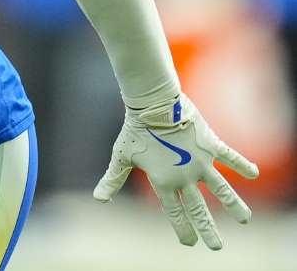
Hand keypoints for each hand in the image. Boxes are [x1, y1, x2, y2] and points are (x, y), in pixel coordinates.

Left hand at [94, 93, 258, 249]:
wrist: (153, 105)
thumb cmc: (135, 130)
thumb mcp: (122, 156)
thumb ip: (113, 179)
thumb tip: (99, 199)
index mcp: (164, 181)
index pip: (174, 212)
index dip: (182, 228)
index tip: (189, 242)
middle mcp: (185, 176)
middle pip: (199, 209)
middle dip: (208, 229)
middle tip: (216, 247)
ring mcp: (200, 162)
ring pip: (222, 190)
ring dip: (234, 205)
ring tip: (245, 220)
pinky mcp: (211, 146)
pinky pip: (231, 157)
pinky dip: (243, 165)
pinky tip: (253, 174)